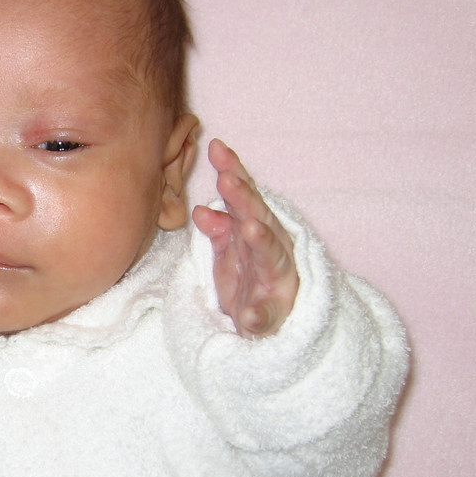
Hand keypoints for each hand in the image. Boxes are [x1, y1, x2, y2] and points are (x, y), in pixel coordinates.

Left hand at [191, 139, 297, 338]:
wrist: (268, 328)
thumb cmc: (249, 281)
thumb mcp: (229, 253)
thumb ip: (218, 230)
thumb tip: (200, 210)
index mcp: (257, 231)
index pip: (245, 197)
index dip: (234, 172)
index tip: (217, 148)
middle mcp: (271, 250)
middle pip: (259, 218)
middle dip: (245, 199)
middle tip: (228, 179)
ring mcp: (274, 282)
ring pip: (271, 258)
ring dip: (261, 242)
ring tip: (249, 229)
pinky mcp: (271, 315)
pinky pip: (264, 314)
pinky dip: (256, 314)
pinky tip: (247, 314)